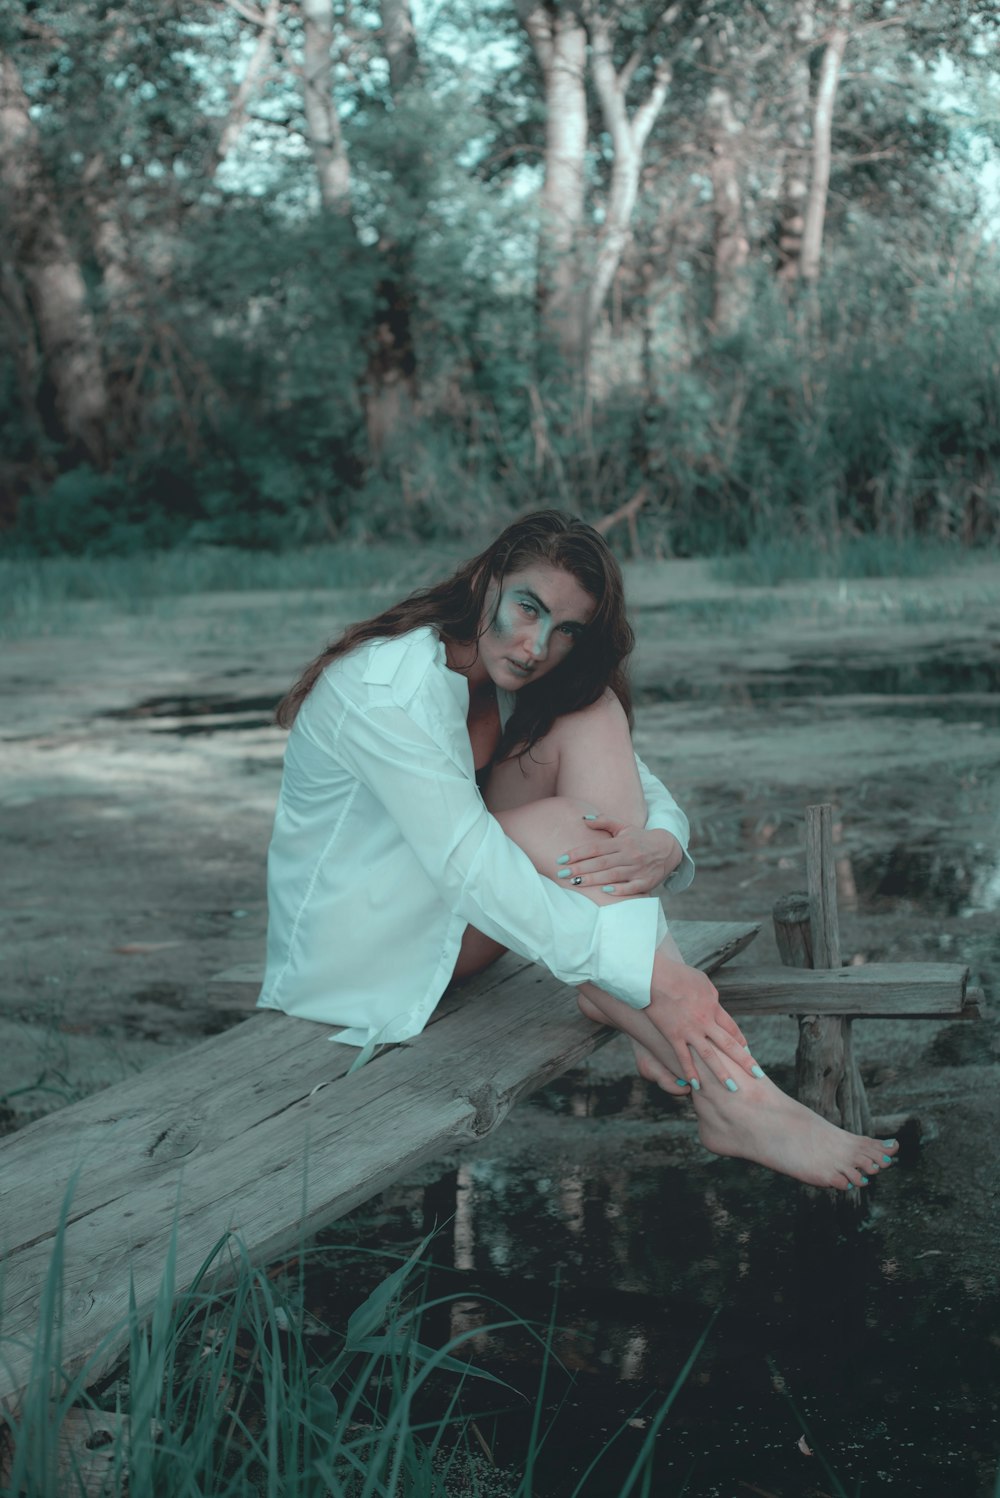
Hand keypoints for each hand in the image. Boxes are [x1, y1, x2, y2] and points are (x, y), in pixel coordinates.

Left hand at [558, 817, 681, 895]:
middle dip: (580, 868)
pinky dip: (619, 890)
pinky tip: (604, 891)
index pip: (595, 848)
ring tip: (575, 883)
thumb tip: (583, 819)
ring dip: (593, 879)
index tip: (561, 859)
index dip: (577, 853)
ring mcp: (638, 869)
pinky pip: (631, 888)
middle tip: (562, 874)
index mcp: (622, 842)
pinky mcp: (646, 882)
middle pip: (601, 862)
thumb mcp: (624, 827)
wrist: (668, 849)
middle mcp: (630, 855)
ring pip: (613, 875)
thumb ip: (604, 821)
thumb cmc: (640, 838)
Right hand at [647, 954, 756, 1087]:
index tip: (747, 1051)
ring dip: (722, 1074)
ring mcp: (690, 1030)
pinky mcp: (674, 1035)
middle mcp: (706, 1021)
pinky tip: (696, 1085)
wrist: (656, 977)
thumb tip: (714, 1002)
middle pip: (729, 1045)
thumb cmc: (678, 974)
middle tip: (757, 1075)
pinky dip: (690, 1072)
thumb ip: (710, 995)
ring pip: (710, 1056)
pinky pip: (684, 1058)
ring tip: (733, 1089)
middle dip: (744, 1061)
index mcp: (713, 1006)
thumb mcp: (702, 981)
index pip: (732, 1028)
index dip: (741, 1041)